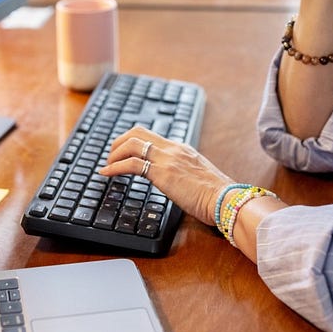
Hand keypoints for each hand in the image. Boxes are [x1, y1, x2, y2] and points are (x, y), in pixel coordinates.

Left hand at [99, 126, 234, 225]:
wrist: (226, 199)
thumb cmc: (216, 195)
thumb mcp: (197, 177)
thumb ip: (183, 173)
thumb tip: (175, 182)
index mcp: (181, 148)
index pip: (150, 135)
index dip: (131, 141)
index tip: (121, 152)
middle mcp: (173, 149)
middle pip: (137, 132)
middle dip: (118, 142)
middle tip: (110, 157)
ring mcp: (167, 159)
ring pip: (131, 143)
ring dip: (113, 154)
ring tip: (107, 166)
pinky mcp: (163, 173)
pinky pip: (132, 163)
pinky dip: (114, 167)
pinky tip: (106, 174)